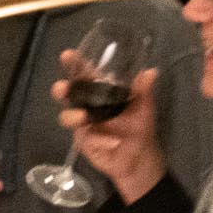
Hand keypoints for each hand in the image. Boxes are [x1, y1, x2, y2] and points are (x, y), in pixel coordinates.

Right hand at [55, 66, 164, 204]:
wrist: (140, 158)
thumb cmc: (139, 127)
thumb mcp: (144, 107)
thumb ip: (143, 90)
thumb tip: (151, 72)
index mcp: (99, 91)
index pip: (82, 74)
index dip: (73, 64)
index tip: (68, 55)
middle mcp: (86, 105)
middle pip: (65, 93)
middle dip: (60, 89)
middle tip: (64, 88)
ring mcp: (82, 124)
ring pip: (66, 117)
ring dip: (73, 116)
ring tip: (84, 117)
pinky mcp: (84, 142)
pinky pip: (85, 138)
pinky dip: (100, 140)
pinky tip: (114, 142)